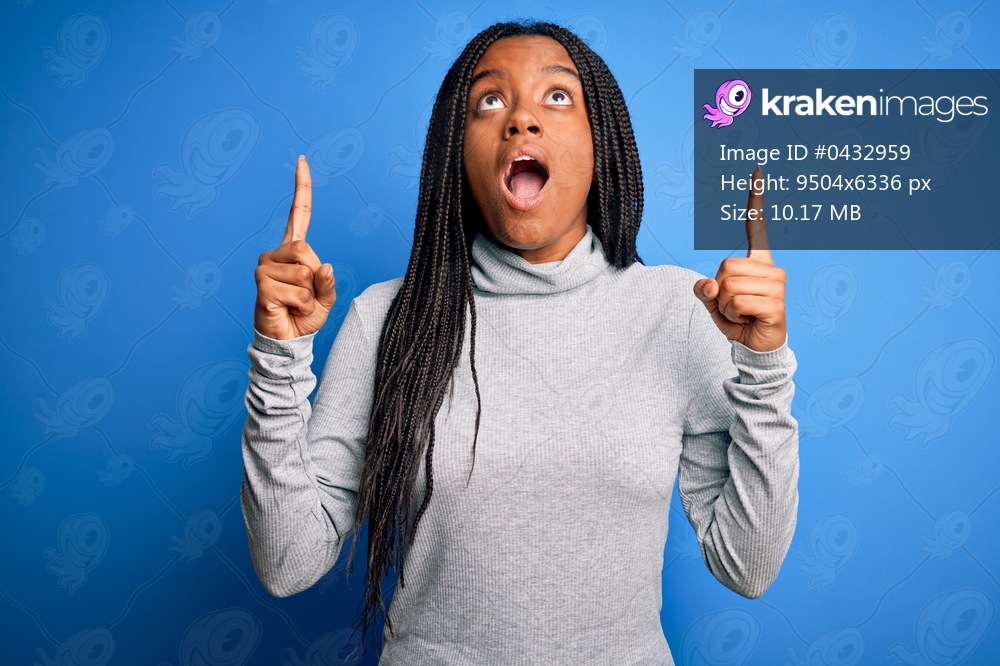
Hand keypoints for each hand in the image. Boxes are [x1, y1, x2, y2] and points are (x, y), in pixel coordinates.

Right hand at [254, 155, 336, 339]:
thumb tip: (324, 265)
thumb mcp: (326, 299)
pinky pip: (297, 290)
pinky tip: (288, 309)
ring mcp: (265, 267)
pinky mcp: (261, 284)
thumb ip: (329, 282)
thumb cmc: (304, 316)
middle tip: (305, 295)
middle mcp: (275, 254)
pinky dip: (303, 305)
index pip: (298, 213)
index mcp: (293, 250)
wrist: (287, 341)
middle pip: (306, 251)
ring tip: (296, 303)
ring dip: (310, 295)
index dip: (301, 188)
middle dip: (315, 278)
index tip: (302, 160)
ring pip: (304, 272)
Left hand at [694, 166, 786, 351]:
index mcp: (757, 262)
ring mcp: (777, 285)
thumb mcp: (713, 302)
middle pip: (725, 266)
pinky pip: (737, 302)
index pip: (756, 227)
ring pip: (729, 286)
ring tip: (741, 313)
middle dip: (720, 291)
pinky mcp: (776, 304)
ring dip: (725, 306)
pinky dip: (732, 315)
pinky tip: (747, 320)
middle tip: (735, 305)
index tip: (757, 170)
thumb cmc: (738, 320)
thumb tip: (710, 284)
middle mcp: (771, 269)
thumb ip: (706, 290)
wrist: (755, 347)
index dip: (755, 201)